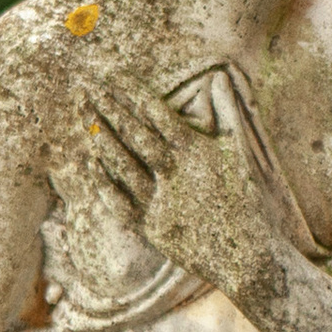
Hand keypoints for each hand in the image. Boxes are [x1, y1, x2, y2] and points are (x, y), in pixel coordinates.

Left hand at [83, 70, 296, 312]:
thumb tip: (220, 80)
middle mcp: (174, 173)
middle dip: (109, 107)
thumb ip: (226, 115)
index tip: (113, 75)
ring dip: (102, 138)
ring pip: (122, 164)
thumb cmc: (246, 201)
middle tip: (88, 87)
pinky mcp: (152, 227)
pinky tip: (92, 162)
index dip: (132, 92)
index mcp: (195, 151)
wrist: (246, 256)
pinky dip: (105, 181)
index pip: (156, 113)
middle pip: (133, 133)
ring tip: (85, 118)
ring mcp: (160, 201)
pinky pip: (120, 200)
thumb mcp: (240, 153)